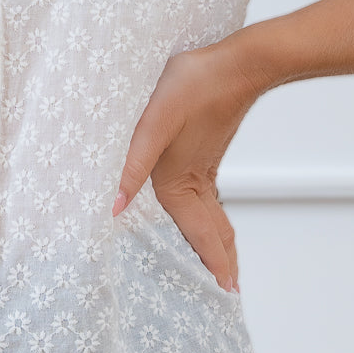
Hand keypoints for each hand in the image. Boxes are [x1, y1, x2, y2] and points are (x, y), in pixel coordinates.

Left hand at [112, 32, 264, 293]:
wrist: (238, 64)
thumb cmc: (197, 85)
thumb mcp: (156, 121)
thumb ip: (134, 163)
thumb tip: (115, 207)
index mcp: (180, 178)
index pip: (197, 232)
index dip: (210, 260)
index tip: (225, 288)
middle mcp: (196, 177)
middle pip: (211, 229)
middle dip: (219, 259)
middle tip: (230, 287)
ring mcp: (207, 163)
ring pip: (215, 212)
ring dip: (219, 239)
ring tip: (225, 260)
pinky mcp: (210, 148)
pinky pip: (214, 195)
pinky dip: (217, 216)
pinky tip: (212, 211)